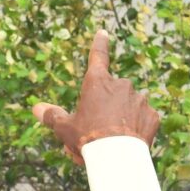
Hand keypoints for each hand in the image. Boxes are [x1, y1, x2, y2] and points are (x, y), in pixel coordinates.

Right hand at [31, 31, 161, 164]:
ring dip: (122, 117)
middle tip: (95, 133)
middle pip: (111, 93)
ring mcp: (140, 99)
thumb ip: (52, 116)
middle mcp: (122, 85)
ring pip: (129, 105)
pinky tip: (129, 142)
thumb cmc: (88, 139)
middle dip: (105, 108)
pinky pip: (143, 119)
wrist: (118, 158)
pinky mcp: (153, 115)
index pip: (98, 57)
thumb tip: (36, 108)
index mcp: (98, 83)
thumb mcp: (65, 128)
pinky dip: (137, 127)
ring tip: (112, 142)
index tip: (103, 32)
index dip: (99, 43)